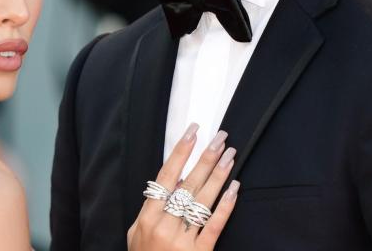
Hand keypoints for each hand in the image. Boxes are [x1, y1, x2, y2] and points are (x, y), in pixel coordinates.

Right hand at [128, 124, 239, 250]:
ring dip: (219, 175)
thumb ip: (152, 206)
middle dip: (206, 158)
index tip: (193, 132)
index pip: (167, 176)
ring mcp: (183, 241)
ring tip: (230, 155)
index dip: (181, 152)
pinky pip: (215, 226)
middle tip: (221, 138)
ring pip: (204, 201)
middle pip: (189, 184)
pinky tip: (234, 188)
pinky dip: (225, 206)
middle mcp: (165, 226)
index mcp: (148, 217)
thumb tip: (175, 178)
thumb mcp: (137, 232)